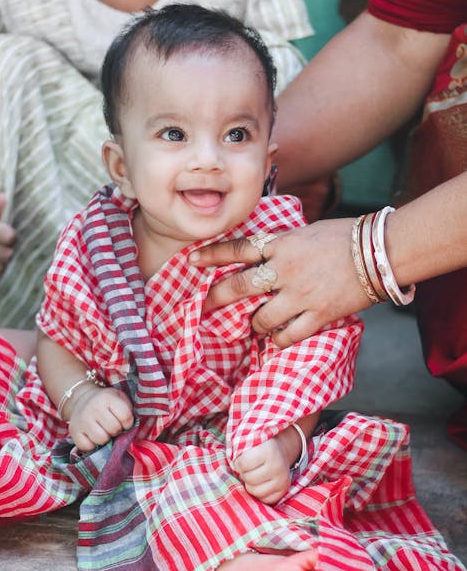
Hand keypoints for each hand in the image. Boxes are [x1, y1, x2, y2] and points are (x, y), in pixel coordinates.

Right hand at [66, 386, 133, 451]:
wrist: (81, 400)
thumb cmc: (106, 402)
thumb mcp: (119, 398)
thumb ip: (128, 409)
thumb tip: (131, 428)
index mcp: (107, 398)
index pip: (126, 417)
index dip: (128, 423)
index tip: (124, 421)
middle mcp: (93, 408)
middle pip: (114, 429)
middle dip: (117, 430)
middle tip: (112, 426)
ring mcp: (82, 420)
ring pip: (102, 439)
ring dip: (105, 438)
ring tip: (103, 431)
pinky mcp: (74, 432)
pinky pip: (88, 447)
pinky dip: (92, 445)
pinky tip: (92, 436)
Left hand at [189, 218, 371, 347]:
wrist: (380, 251)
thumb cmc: (343, 237)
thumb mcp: (305, 231)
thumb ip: (280, 244)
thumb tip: (258, 253)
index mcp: (281, 244)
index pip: (238, 249)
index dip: (212, 256)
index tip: (191, 262)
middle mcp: (285, 270)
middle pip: (239, 287)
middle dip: (216, 298)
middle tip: (202, 307)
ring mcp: (301, 294)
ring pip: (261, 318)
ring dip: (253, 324)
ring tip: (254, 324)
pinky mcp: (319, 314)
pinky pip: (288, 335)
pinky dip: (277, 339)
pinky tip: (275, 339)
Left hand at [234, 433, 293, 504]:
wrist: (279, 452)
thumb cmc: (259, 448)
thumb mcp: (250, 444)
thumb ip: (239, 453)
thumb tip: (232, 469)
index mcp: (269, 450)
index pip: (243, 464)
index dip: (238, 463)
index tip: (240, 460)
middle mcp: (278, 465)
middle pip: (249, 479)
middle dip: (244, 474)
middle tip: (247, 469)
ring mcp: (283, 480)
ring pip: (255, 492)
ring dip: (250, 485)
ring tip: (253, 476)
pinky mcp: (283, 491)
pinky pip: (264, 500)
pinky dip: (259, 494)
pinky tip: (260, 484)